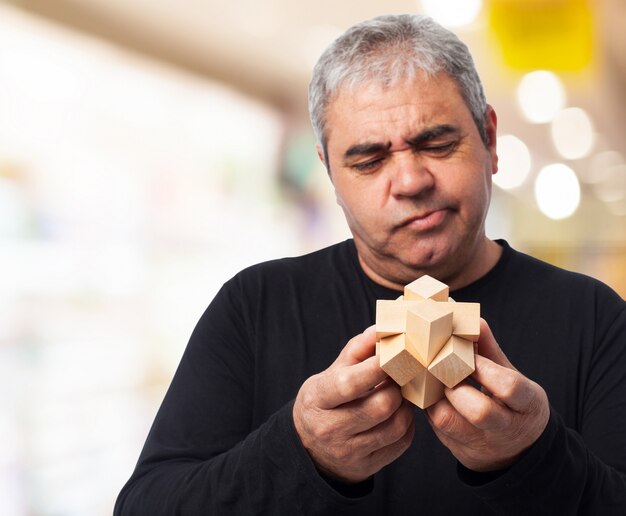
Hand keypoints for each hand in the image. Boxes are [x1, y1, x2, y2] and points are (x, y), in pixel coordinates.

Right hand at [293, 326, 414, 482]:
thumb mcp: (329, 374)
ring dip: (405, 406)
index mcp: (316, 400)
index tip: (392, 354)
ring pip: (395, 426)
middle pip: (379, 406)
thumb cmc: (325, 403)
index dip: (375, 368)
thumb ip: (355, 351)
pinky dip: (407, 425)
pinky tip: (399, 414)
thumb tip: (378, 330)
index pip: (348, 383)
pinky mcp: (366, 466)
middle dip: (396, 387)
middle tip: (399, 377)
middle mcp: (329, 429)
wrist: (311, 449)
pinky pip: (401, 443)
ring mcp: (348, 452)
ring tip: (400, 394)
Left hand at [426, 319, 549, 471]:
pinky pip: (437, 429)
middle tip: (442, 368)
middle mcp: (506, 428)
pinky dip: (428, 408)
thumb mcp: (512, 377)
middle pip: (480, 411)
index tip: (467, 354)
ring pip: (450, 423)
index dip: (485, 368)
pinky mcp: (461, 452)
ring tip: (430, 379)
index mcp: (527, 406)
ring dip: (434, 395)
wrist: (518, 452)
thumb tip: (475, 321)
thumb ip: (491, 351)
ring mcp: (482, 444)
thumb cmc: (513, 404)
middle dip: (456, 385)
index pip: (510, 387)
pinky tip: (427, 393)